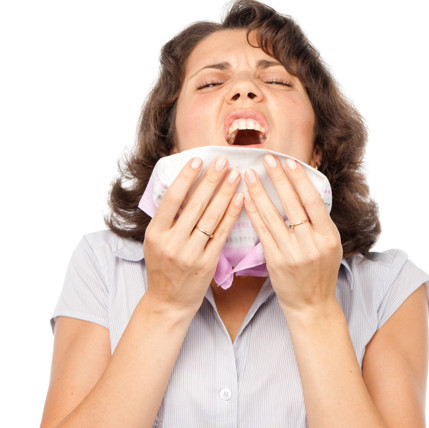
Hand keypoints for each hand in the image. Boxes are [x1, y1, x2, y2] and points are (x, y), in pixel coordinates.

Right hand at [143, 156, 243, 314]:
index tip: (198, 160)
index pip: (171, 199)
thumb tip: (182, 187)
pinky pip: (222, 234)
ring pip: (211, 218)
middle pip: (195, 205)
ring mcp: (190, 254)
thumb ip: (166, 219)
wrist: (168, 302)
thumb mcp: (154, 242)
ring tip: (235, 174)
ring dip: (224, 193)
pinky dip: (231, 215)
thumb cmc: (162, 268)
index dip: (185, 178)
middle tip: (223, 160)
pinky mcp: (207, 264)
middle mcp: (172, 243)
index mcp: (155, 234)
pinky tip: (240, 199)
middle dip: (211, 180)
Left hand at [243, 155, 341, 311]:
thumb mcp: (329, 246)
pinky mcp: (275, 261)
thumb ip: (318, 223)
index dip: (300, 180)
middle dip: (278, 179)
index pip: (313, 201)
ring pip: (273, 216)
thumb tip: (303, 192)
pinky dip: (253, 213)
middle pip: (293, 204)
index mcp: (329, 237)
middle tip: (267, 158)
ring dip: (260, 192)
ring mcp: (292, 253)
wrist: (311, 304)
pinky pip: (262, 232)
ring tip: (249, 174)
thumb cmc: (320, 272)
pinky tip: (245, 199)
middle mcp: (312, 244)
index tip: (289, 162)